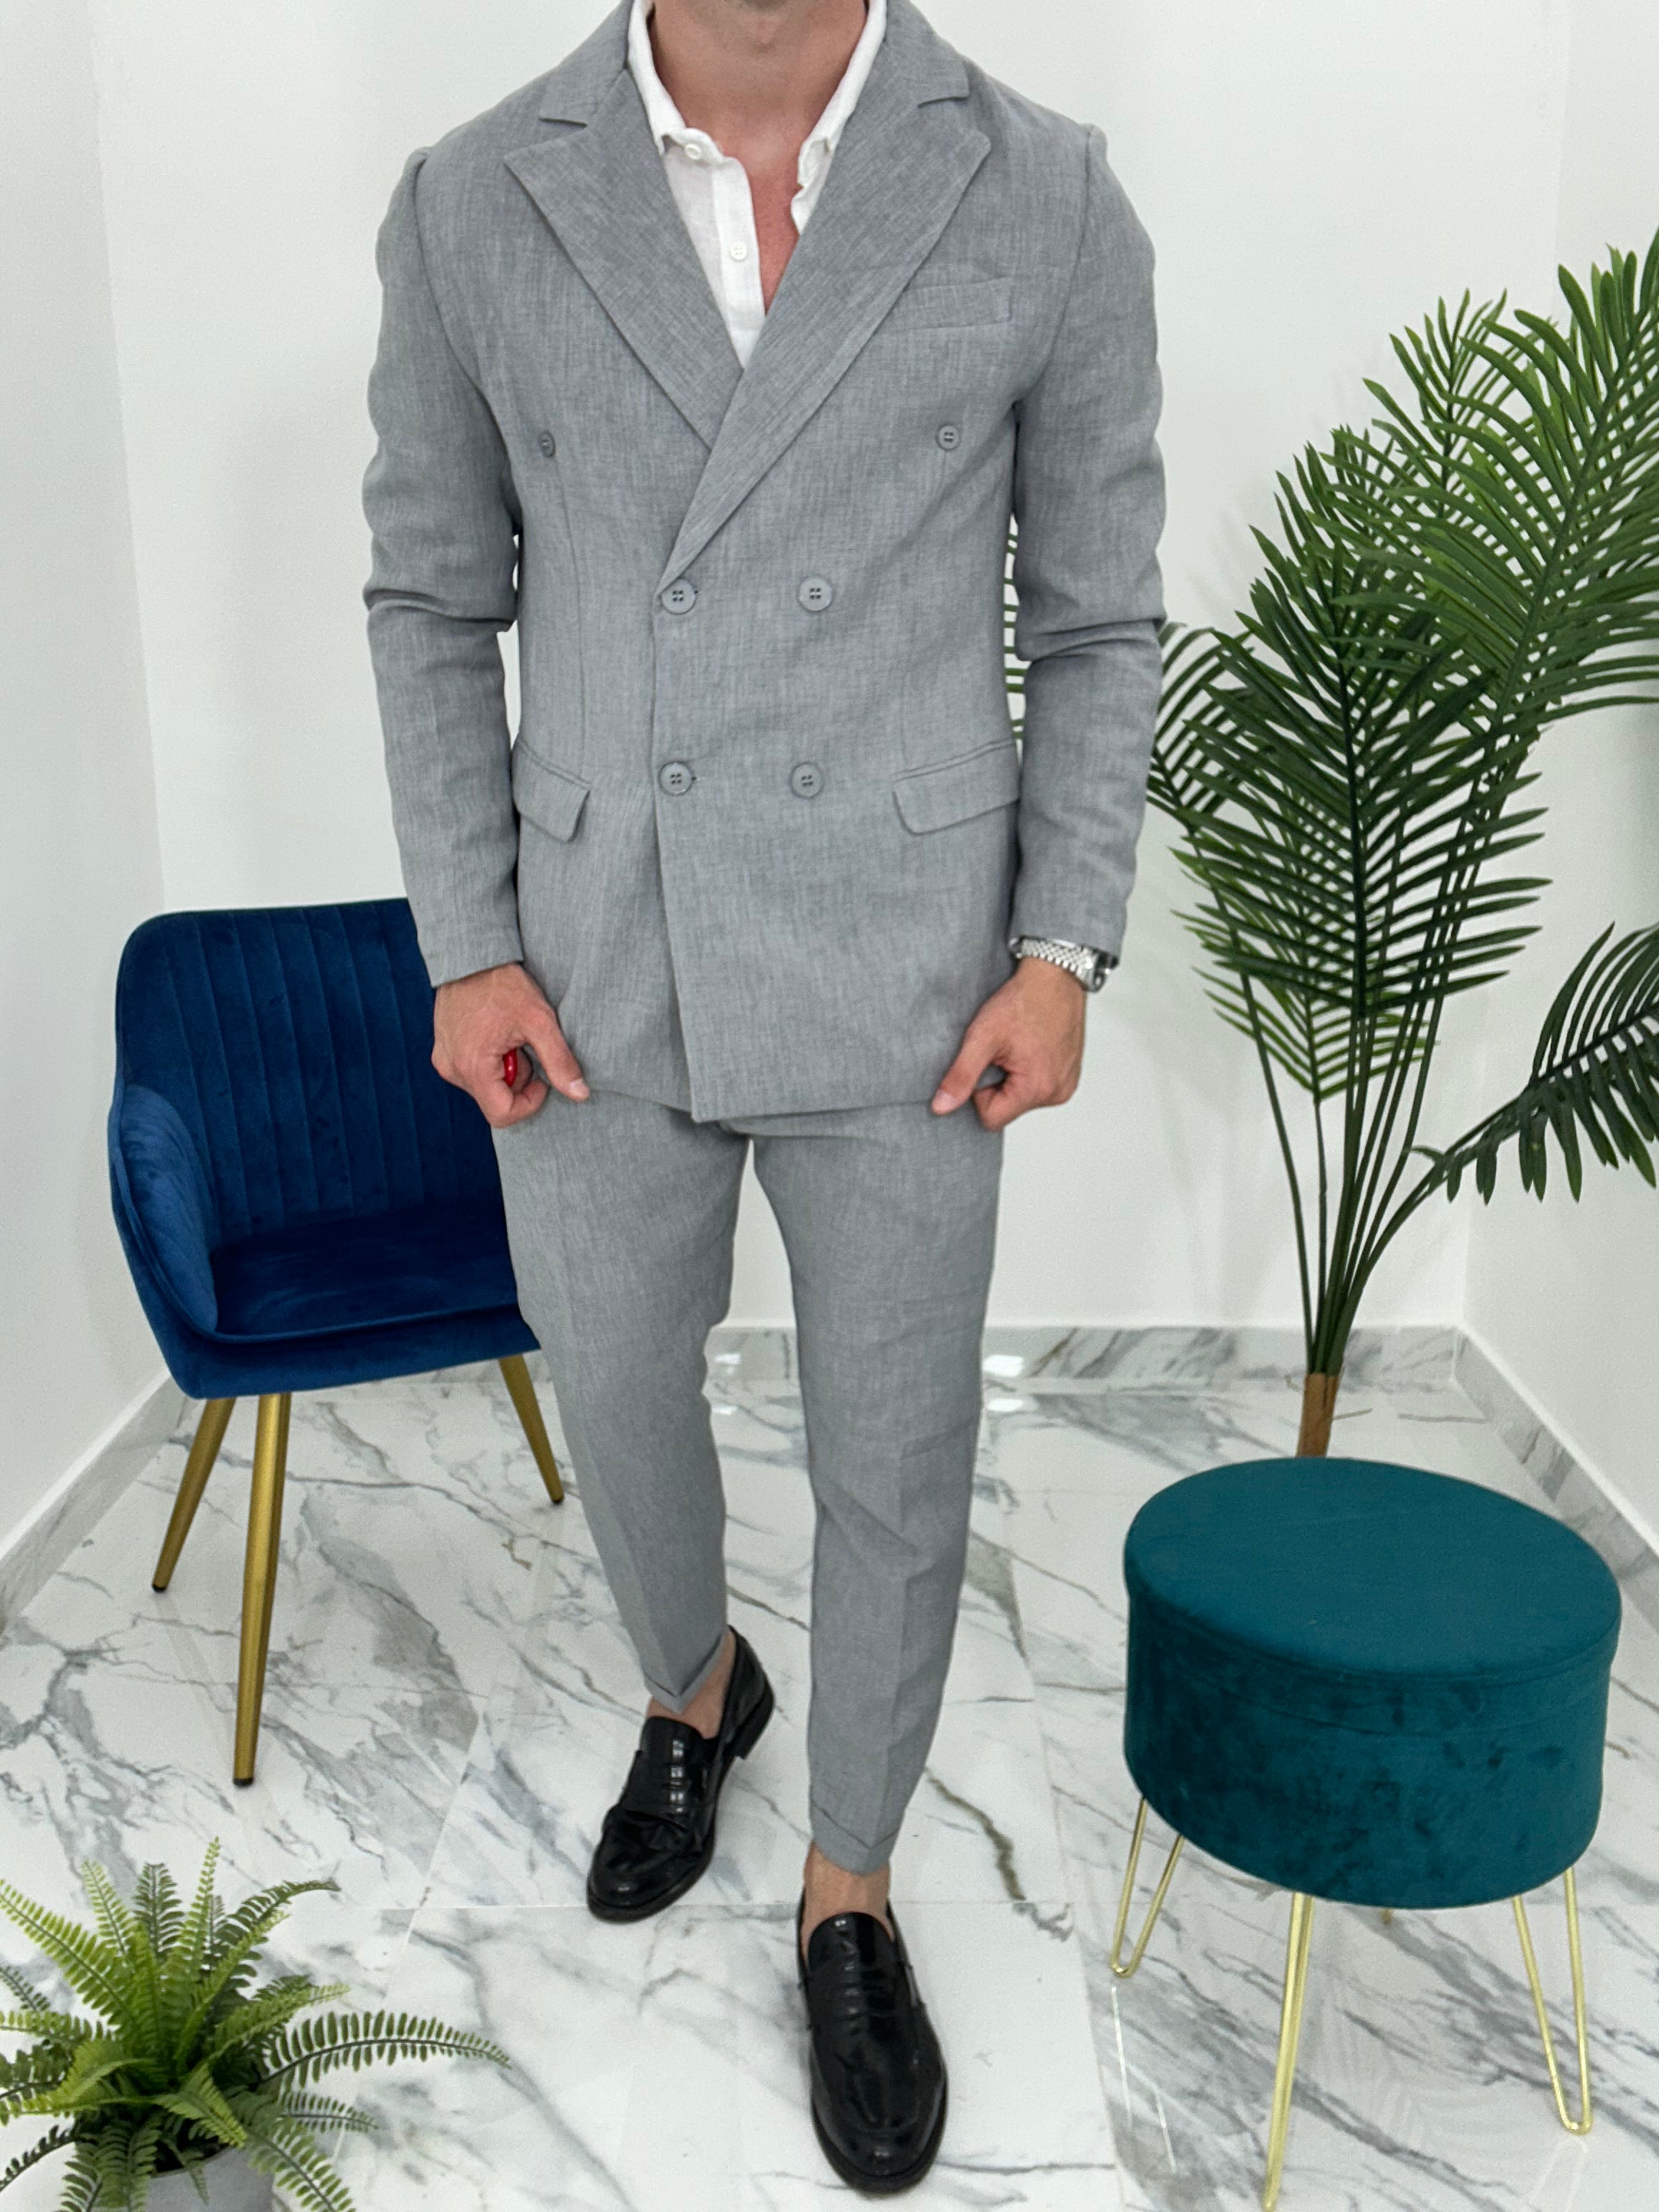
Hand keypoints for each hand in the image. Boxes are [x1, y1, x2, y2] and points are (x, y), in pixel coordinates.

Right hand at [432, 962, 588, 1127]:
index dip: (529, 1103)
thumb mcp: (539, 1021)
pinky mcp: (442, 1049)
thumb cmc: (502, 984)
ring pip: (484, 1086)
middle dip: (518, 1080)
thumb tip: (579, 1093)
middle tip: (525, 1046)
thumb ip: (559, 1061)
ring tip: (510, 1036)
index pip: (502, 1115)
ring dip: (505, 1069)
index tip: (541, 1078)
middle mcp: (452, 1069)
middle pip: (494, 1100)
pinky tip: (496, 1033)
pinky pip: (471, 1070)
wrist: (471, 955)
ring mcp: (444, 1059)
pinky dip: (490, 1060)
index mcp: (473, 1067)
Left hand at [931, 957, 1086, 1131]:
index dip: (978, 1094)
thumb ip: (960, 1076)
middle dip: (997, 1084)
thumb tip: (941, 1107)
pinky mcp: (1070, 1075)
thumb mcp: (983, 1037)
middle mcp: (1057, 1093)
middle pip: (1007, 1109)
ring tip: (1017, 1045)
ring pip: (1021, 1098)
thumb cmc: (1022, 1001)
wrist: (1055, 975)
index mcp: (1038, 1088)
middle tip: (1002, 1050)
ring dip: (1012, 1076)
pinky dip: (1028, 1070)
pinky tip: (1029, 1045)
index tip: (985, 1062)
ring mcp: (1066, 1084)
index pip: (991, 1118)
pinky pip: (1038, 1086)